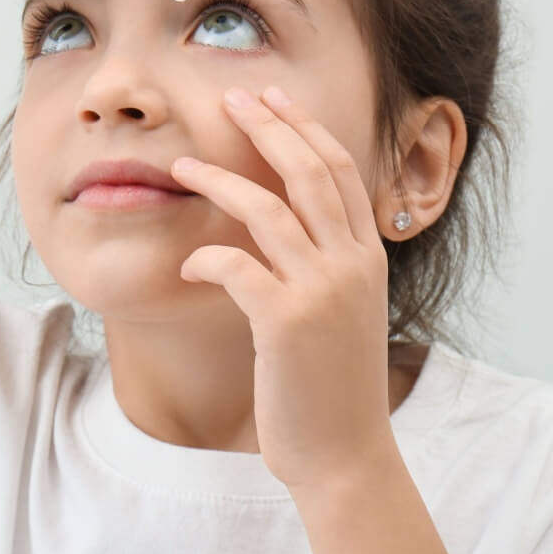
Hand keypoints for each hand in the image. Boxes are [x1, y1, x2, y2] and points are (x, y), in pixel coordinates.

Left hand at [170, 85, 397, 492]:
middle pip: (310, 172)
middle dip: (269, 126)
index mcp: (369, 258)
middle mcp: (353, 265)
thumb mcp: (345, 312)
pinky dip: (207, 255)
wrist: (346, 457)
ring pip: (268, 210)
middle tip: (232, 97)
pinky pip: (236, 266)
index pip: (341, 170)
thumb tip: (287, 224)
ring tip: (183, 166)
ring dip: (220, 180)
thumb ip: (328, 265)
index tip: (273, 96)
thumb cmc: (332, 388)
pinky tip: (189, 260)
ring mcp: (322, 292)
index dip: (305, 126)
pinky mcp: (285, 322)